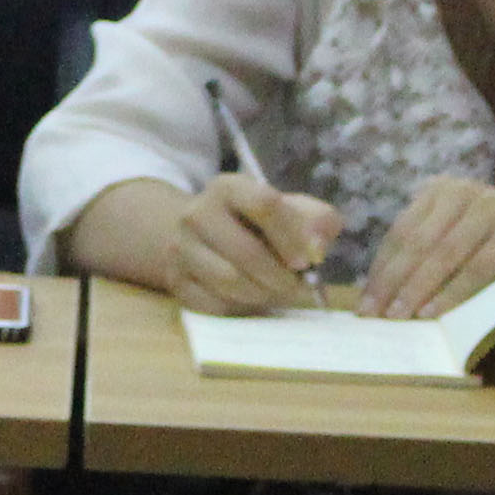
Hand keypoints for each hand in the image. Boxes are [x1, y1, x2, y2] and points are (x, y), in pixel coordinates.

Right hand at [166, 173, 344, 313]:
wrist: (197, 237)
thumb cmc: (254, 224)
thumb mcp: (287, 210)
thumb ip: (315, 221)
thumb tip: (318, 246)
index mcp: (227, 187)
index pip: (265, 204)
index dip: (292, 236)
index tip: (308, 260)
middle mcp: (196, 213)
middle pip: (247, 252)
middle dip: (280, 276)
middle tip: (296, 286)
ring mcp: (180, 248)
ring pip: (230, 281)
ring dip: (263, 294)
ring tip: (275, 291)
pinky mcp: (176, 281)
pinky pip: (215, 304)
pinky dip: (241, 307)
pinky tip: (250, 297)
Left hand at [354, 176, 494, 318]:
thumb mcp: (462, 246)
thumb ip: (429, 259)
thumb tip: (384, 298)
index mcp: (441, 191)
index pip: (400, 233)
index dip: (380, 271)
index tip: (364, 305)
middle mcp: (462, 190)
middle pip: (417, 243)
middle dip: (392, 283)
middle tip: (375, 317)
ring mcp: (491, 205)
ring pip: (443, 254)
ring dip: (417, 290)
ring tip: (399, 318)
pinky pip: (476, 267)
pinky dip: (454, 293)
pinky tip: (436, 313)